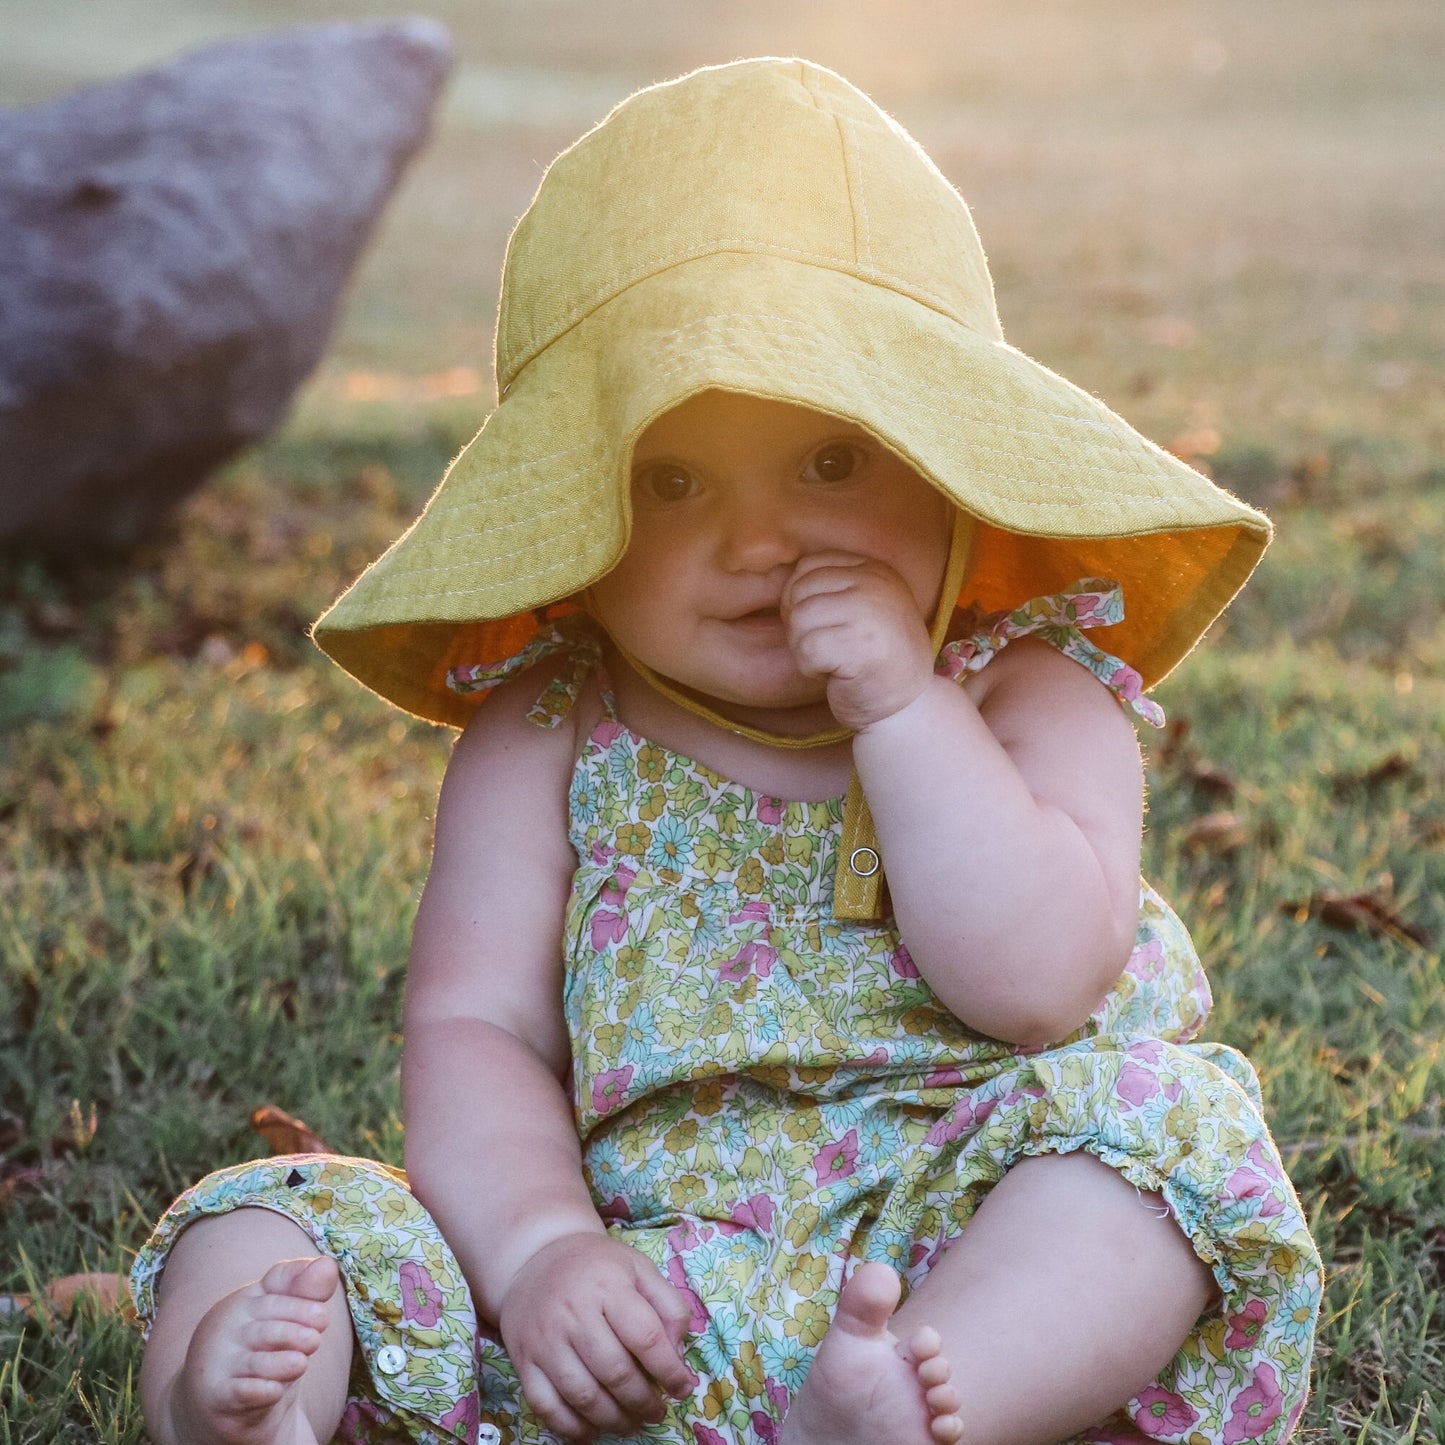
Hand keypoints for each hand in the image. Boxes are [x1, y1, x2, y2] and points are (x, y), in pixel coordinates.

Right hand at [498, 1232, 696, 1440]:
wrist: (535, 1258)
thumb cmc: (596, 1266)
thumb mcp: (638, 1268)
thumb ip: (668, 1306)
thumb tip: (677, 1353)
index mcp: (607, 1286)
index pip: (645, 1337)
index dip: (669, 1370)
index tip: (682, 1387)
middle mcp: (573, 1313)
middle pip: (614, 1372)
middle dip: (643, 1402)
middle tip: (657, 1411)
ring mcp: (545, 1340)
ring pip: (582, 1396)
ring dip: (613, 1420)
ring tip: (632, 1424)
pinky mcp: (524, 1361)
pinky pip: (545, 1406)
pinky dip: (571, 1428)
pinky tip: (593, 1431)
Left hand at [782, 552, 935, 729]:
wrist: (906, 707)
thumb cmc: (874, 660)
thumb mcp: (861, 609)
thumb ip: (831, 588)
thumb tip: (780, 579)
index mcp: (874, 570)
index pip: (808, 566)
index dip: (798, 599)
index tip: (820, 627)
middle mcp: (875, 584)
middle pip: (799, 590)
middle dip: (799, 626)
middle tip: (826, 649)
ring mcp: (870, 612)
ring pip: (799, 618)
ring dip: (804, 648)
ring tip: (831, 661)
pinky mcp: (860, 645)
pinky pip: (807, 649)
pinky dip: (811, 668)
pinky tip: (835, 675)